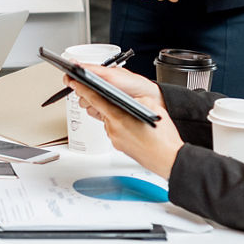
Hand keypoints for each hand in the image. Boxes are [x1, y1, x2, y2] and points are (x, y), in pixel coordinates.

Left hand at [66, 65, 182, 177]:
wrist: (169, 160)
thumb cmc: (163, 139)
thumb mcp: (152, 108)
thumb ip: (137, 99)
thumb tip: (130, 97)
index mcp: (118, 117)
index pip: (95, 99)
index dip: (83, 89)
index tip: (75, 83)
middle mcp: (113, 129)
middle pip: (100, 110)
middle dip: (101, 102)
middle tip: (102, 94)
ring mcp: (115, 139)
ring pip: (108, 121)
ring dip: (113, 115)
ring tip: (129, 114)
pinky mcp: (119, 146)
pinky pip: (115, 131)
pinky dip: (119, 126)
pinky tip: (132, 126)